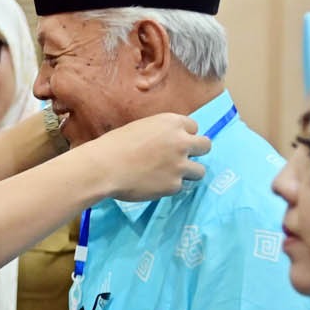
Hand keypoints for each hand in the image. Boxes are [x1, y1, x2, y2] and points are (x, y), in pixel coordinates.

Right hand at [84, 113, 209, 201]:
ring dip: (188, 172)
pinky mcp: (174, 185)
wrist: (103, 167)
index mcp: (171, 123)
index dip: (184, 135)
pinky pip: (180, 186)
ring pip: (200, 171)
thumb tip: (167, 142)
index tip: (175, 142)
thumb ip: (161, 133)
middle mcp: (181, 142)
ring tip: (170, 175)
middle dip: (196, 152)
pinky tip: (153, 184)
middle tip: (183, 158)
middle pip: (206, 146)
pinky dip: (169, 186)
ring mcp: (180, 165)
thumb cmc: (114, 144)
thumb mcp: (141, 128)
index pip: (194, 127)